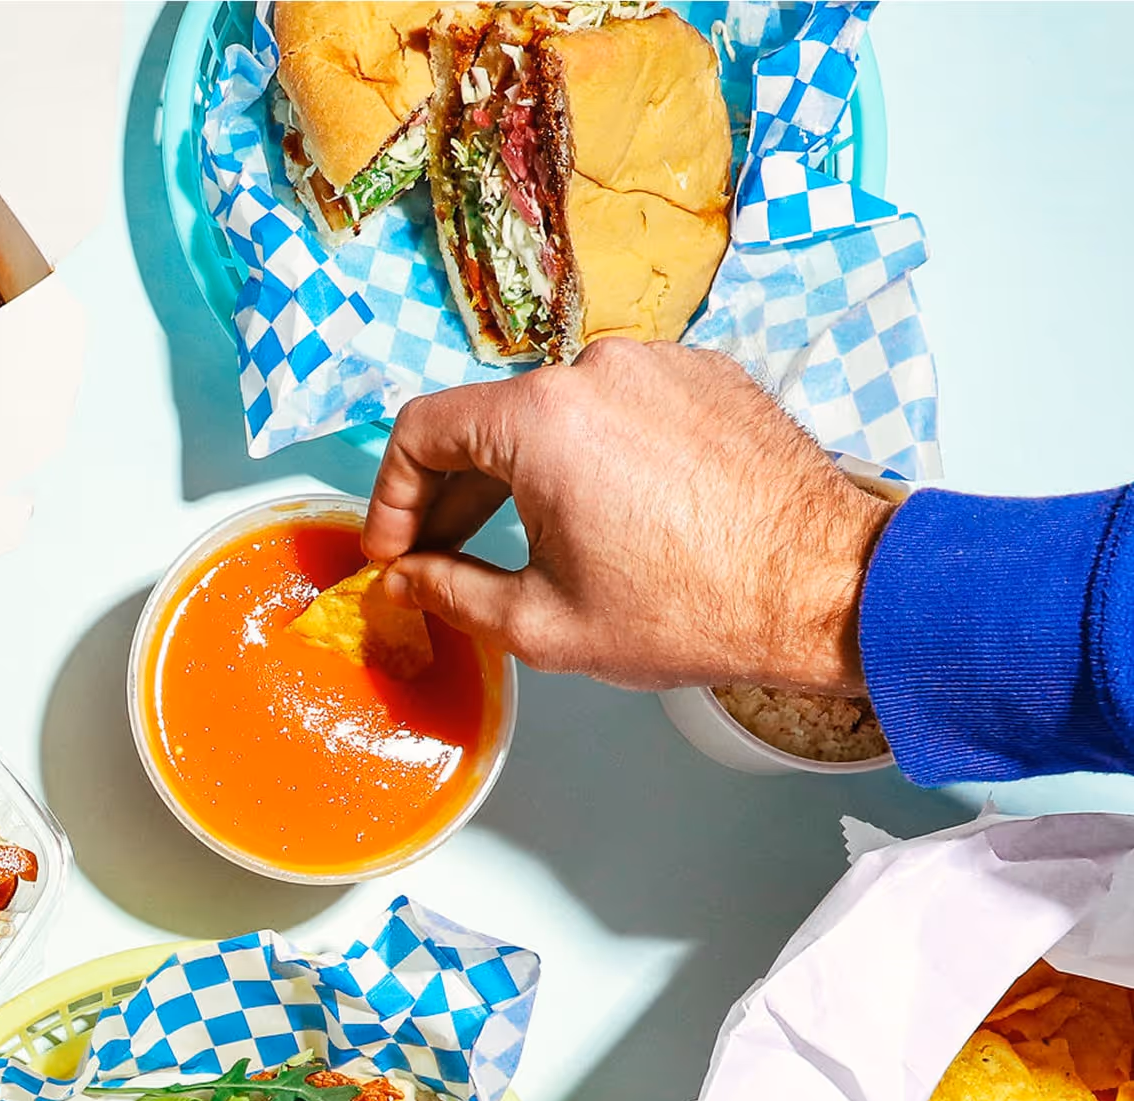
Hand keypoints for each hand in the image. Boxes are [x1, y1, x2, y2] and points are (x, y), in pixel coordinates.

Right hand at [361, 340, 895, 693]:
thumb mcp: (540, 623)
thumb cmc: (690, 609)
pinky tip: (604, 515)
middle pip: (487, 419)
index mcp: (541, 418)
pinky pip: (619, 407)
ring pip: (554, 415)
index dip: (391, 496)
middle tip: (440, 557)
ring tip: (530, 542)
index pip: (422, 430)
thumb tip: (406, 580)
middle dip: (453, 494)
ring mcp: (658, 363)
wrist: (823, 588)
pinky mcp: (705, 376)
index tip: (396, 549)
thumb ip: (449, 591)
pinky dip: (591, 455)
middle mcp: (595, 368)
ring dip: (522, 474)